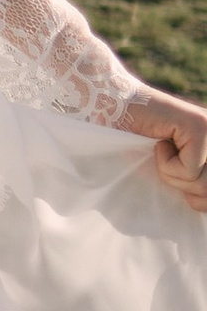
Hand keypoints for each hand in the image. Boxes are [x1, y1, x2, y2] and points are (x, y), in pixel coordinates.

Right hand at [122, 89, 206, 214]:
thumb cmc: (134, 140)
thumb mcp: (170, 171)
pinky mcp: (199, 126)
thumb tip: (201, 206)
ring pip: (201, 184)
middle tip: (167, 162)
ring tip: (161, 149)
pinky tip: (158, 141)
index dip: (198, 199)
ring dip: (172, 175)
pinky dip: (165, 163)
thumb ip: (191, 182)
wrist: (112, 105)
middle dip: (183, 186)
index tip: (176, 175)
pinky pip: (188, 170)